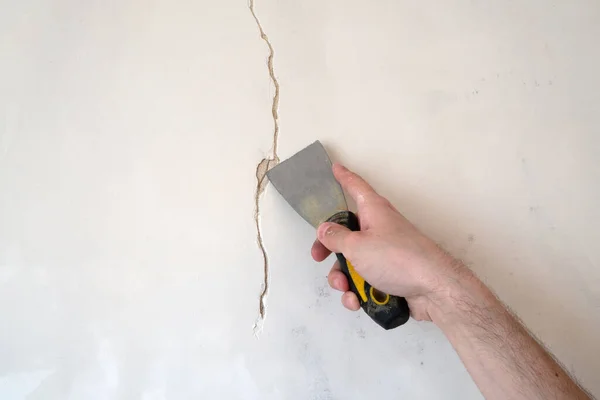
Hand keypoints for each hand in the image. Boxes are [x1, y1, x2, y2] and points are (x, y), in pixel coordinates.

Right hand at [311, 164, 468, 320]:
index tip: (335, 168)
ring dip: (343, 277)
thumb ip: (336, 237)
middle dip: (330, 249)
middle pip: (346, 233)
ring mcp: (385, 254)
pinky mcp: (389, 276)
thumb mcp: (357, 246)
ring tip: (346, 288)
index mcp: (373, 211)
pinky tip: (357, 300)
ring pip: (352, 262)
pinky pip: (364, 281)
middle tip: (318, 257)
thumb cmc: (398, 259)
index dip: (344, 177)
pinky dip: (357, 292)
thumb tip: (324, 229)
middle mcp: (379, 229)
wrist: (434, 290)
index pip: (356, 187)